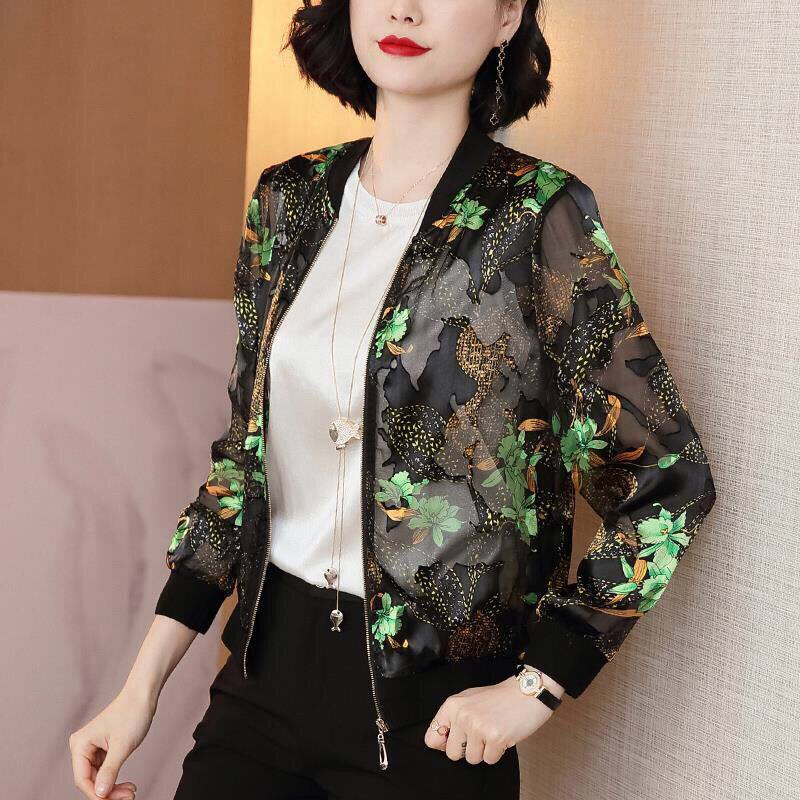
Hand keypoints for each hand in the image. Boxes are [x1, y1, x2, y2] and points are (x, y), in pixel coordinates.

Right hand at [68, 687, 156, 798]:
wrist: (143, 695)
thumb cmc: (132, 714)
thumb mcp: (122, 746)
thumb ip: (109, 771)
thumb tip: (100, 794)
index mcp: (80, 745)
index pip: (82, 779)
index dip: (97, 794)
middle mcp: (82, 747)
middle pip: (90, 781)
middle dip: (108, 792)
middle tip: (129, 796)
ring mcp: (92, 748)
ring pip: (99, 778)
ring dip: (113, 787)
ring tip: (130, 791)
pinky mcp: (103, 748)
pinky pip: (105, 770)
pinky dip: (115, 778)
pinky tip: (127, 784)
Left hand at [424, 672, 563, 763]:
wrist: (526, 692)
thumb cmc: (498, 698)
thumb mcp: (469, 699)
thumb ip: (453, 718)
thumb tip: (440, 741)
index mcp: (452, 705)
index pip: (431, 738)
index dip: (444, 744)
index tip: (456, 740)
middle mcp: (462, 715)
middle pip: (452, 754)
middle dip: (467, 749)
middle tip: (481, 734)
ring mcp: (478, 726)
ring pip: (472, 759)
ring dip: (484, 750)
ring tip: (493, 731)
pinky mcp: (494, 737)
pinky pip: (489, 760)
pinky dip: (498, 752)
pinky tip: (503, 734)